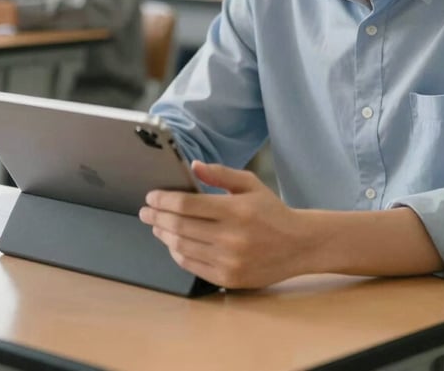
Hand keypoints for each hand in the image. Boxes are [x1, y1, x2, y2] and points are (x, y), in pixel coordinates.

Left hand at [139, 161, 308, 288]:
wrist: (299, 245)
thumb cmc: (271, 211)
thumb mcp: (250, 184)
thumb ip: (221, 174)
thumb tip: (193, 165)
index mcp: (235, 210)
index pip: (187, 204)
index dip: (164, 200)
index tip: (151, 197)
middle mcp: (231, 237)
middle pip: (180, 226)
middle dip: (157, 217)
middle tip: (145, 212)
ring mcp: (229, 260)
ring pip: (183, 247)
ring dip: (164, 235)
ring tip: (157, 226)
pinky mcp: (228, 278)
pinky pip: (193, 266)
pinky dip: (178, 254)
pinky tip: (174, 244)